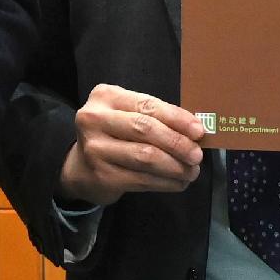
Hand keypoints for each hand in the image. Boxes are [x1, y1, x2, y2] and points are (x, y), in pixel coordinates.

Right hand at [53, 84, 205, 206]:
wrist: (81, 166)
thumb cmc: (114, 134)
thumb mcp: (128, 115)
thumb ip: (155, 117)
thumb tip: (196, 131)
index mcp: (105, 97)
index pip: (147, 105)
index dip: (176, 118)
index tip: (199, 131)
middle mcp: (95, 119)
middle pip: (145, 129)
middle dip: (177, 143)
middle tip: (197, 155)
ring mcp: (96, 149)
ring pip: (145, 157)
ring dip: (175, 166)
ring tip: (191, 171)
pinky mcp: (103, 176)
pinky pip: (142, 179)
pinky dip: (166, 182)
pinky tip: (177, 182)